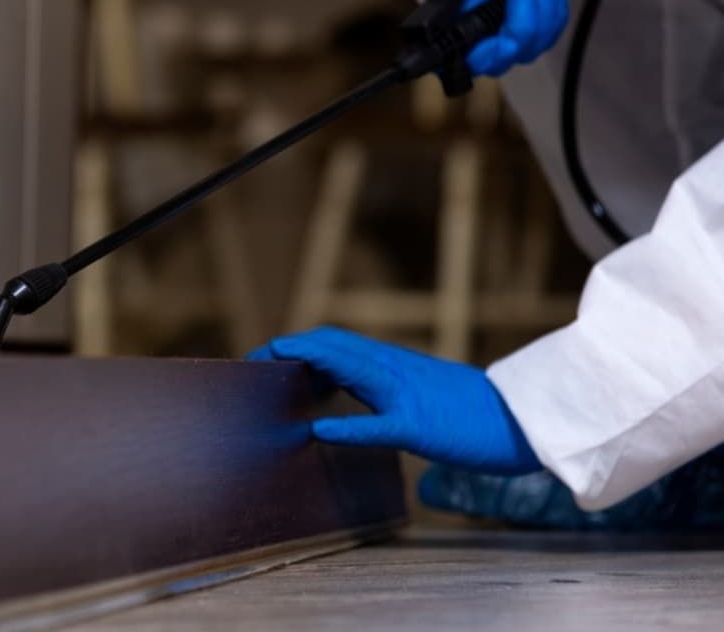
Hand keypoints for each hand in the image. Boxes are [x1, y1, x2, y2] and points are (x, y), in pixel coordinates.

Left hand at [247, 326, 541, 475]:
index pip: (336, 343)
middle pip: (331, 346)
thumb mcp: (420, 394)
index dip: (297, 345)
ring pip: (349, 368)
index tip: (266, 356)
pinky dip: (345, 426)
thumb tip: (343, 405)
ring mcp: (407, 395)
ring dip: (305, 365)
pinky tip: (318, 431)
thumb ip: (381, 393)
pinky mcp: (420, 426)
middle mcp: (395, 370)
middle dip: (287, 350)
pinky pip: (378, 424)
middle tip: (251, 361)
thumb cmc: (473, 414)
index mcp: (394, 364)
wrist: (524, 420)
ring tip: (269, 370)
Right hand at [430, 0, 568, 76]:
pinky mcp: (527, 17)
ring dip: (543, 13)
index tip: (503, 39)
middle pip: (499, 59)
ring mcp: (502, 22)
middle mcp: (475, 23)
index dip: (483, 57)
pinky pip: (547, 33)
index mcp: (453, 10)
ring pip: (528, 48)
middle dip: (522, 32)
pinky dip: (555, 9)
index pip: (459, 56)